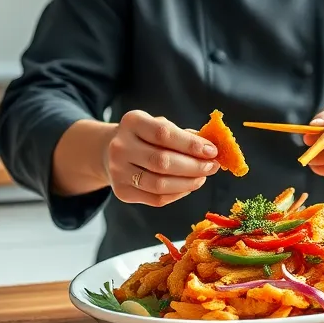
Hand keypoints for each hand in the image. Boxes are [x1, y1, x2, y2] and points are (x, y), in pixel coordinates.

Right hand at [104, 110, 220, 206]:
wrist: (110, 151)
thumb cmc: (145, 137)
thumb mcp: (160, 126)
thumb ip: (184, 135)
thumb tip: (211, 149)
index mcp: (132, 122)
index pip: (164, 134)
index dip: (191, 144)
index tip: (212, 151)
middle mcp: (120, 147)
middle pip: (162, 162)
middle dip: (194, 166)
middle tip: (213, 167)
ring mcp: (118, 171)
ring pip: (159, 184)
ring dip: (188, 183)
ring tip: (203, 177)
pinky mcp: (121, 192)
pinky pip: (156, 199)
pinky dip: (178, 194)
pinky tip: (188, 186)